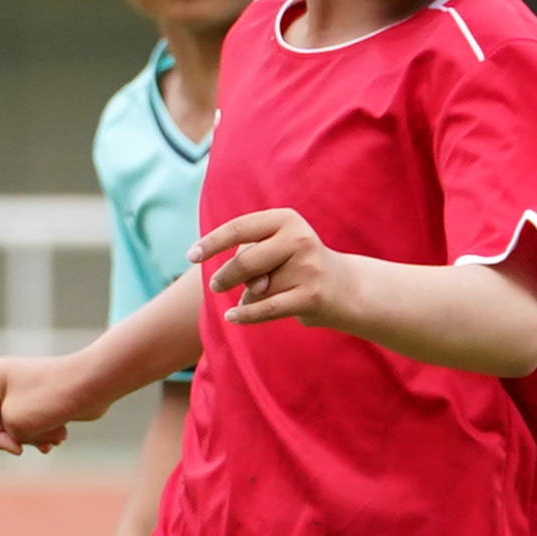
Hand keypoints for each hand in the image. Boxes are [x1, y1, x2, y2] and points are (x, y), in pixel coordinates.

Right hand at [0, 350, 98, 453]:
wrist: (93, 385)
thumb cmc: (51, 399)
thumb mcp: (15, 424)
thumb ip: (5, 434)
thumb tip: (21, 433)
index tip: (18, 449)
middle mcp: (3, 380)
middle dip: (21, 438)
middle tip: (41, 438)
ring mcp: (22, 389)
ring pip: (18, 429)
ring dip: (36, 438)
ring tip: (55, 437)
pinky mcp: (41, 398)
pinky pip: (35, 424)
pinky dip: (46, 433)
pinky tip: (61, 434)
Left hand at [203, 208, 370, 330]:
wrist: (346, 288)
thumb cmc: (298, 265)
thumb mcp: (274, 249)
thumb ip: (252, 259)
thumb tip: (251, 289)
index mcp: (286, 219)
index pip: (238, 229)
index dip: (211, 244)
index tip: (190, 257)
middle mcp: (300, 239)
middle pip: (245, 261)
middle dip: (227, 277)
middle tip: (216, 286)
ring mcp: (309, 268)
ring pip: (258, 289)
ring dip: (250, 297)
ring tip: (262, 296)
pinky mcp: (313, 296)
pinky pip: (267, 308)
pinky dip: (246, 314)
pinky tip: (232, 316)